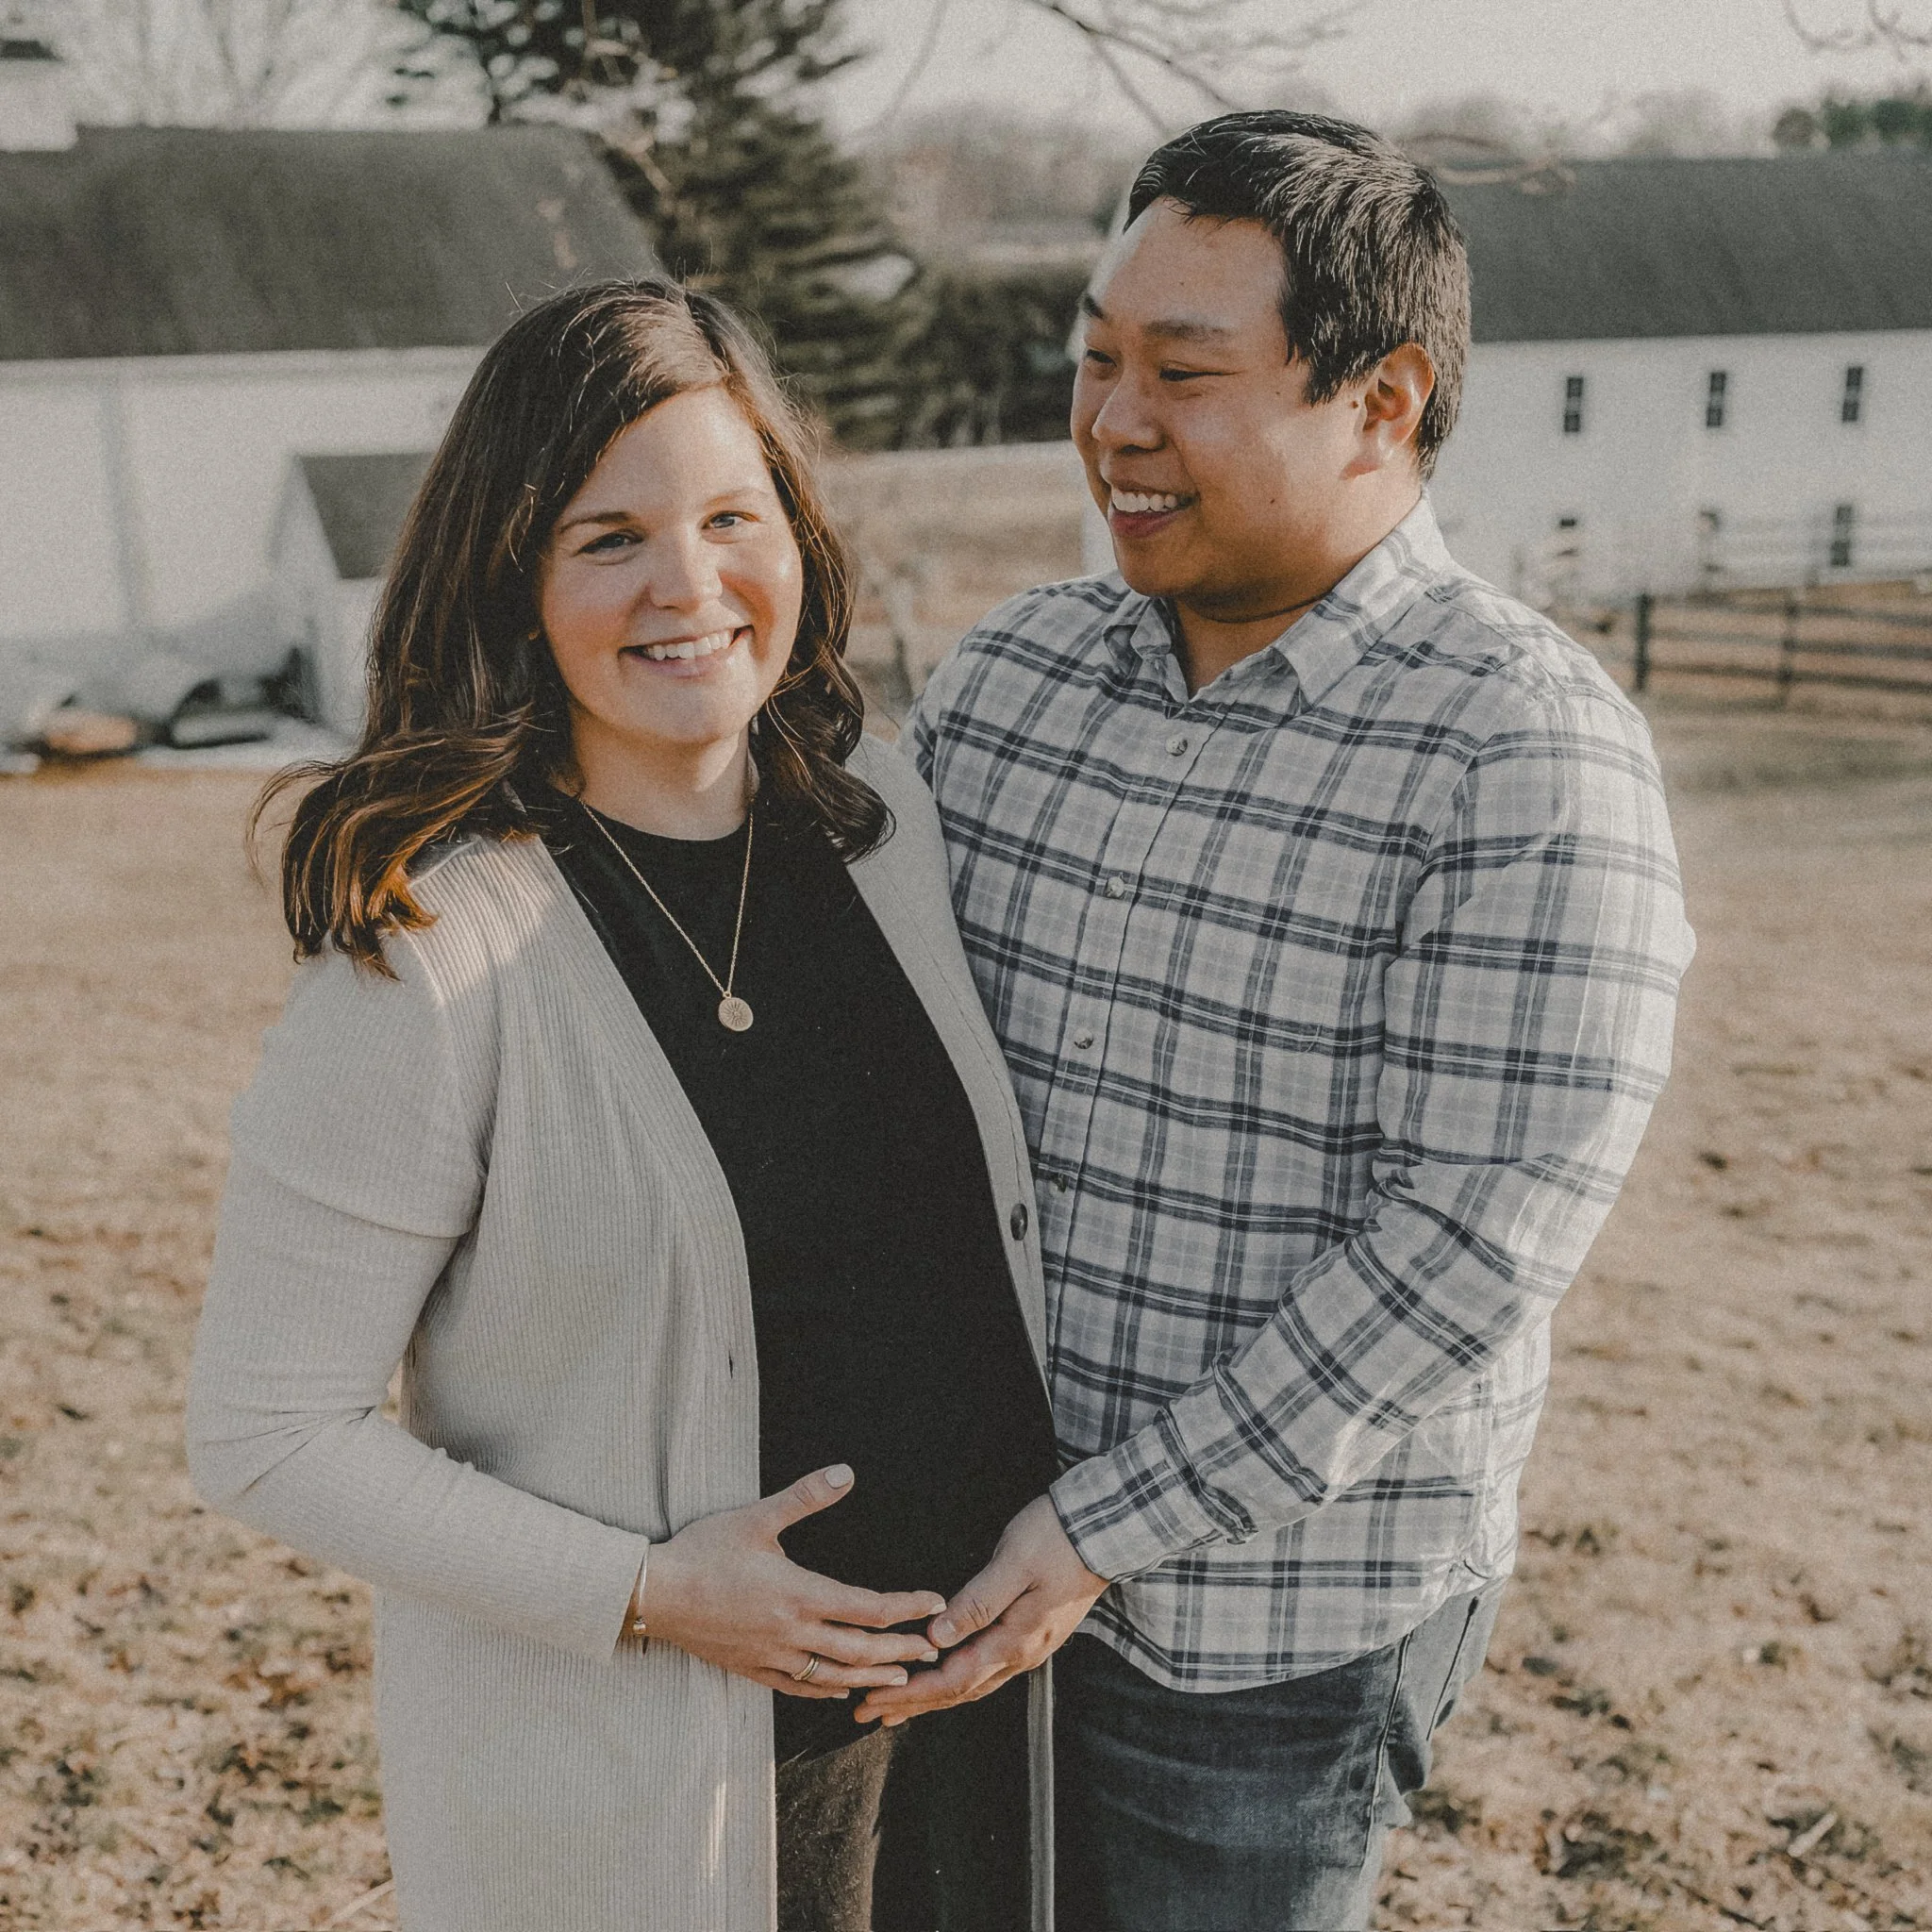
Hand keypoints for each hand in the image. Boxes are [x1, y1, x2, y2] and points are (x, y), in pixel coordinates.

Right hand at [640, 1465, 946, 1698]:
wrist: (654, 1594)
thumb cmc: (704, 1551)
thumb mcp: (757, 1517)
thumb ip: (805, 1497)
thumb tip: (846, 1473)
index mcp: (799, 1595)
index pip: (869, 1608)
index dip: (906, 1607)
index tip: (934, 1602)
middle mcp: (792, 1633)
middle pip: (861, 1650)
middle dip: (902, 1650)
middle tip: (934, 1649)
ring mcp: (772, 1657)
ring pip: (834, 1677)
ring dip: (872, 1676)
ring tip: (901, 1676)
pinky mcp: (752, 1670)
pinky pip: (799, 1688)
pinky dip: (828, 1691)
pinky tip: (842, 1690)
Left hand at [853, 1494, 1107, 1726]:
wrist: (1109, 1529)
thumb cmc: (1058, 1538)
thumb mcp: (1013, 1563)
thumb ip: (976, 1602)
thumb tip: (936, 1638)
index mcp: (1015, 1641)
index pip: (954, 1680)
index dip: (911, 1695)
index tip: (873, 1704)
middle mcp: (1023, 1653)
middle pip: (960, 1691)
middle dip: (913, 1705)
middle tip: (870, 1714)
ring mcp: (1031, 1644)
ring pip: (975, 1682)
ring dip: (934, 1696)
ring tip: (898, 1705)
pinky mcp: (1034, 1630)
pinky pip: (987, 1667)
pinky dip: (957, 1677)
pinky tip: (944, 1672)